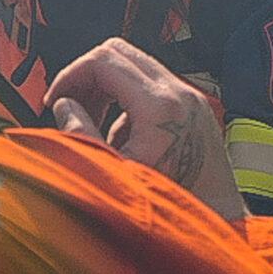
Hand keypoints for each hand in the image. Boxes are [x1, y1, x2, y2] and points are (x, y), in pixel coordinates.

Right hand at [45, 38, 244, 223]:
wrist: (217, 220)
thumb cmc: (170, 203)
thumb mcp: (114, 170)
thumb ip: (82, 134)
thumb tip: (63, 106)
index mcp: (159, 105)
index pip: (103, 61)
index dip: (70, 75)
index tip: (55, 99)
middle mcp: (180, 93)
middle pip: (119, 53)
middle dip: (87, 76)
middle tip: (70, 104)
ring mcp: (191, 98)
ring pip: (136, 67)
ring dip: (106, 87)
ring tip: (92, 122)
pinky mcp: (195, 108)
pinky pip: (152, 86)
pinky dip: (128, 99)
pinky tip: (121, 136)